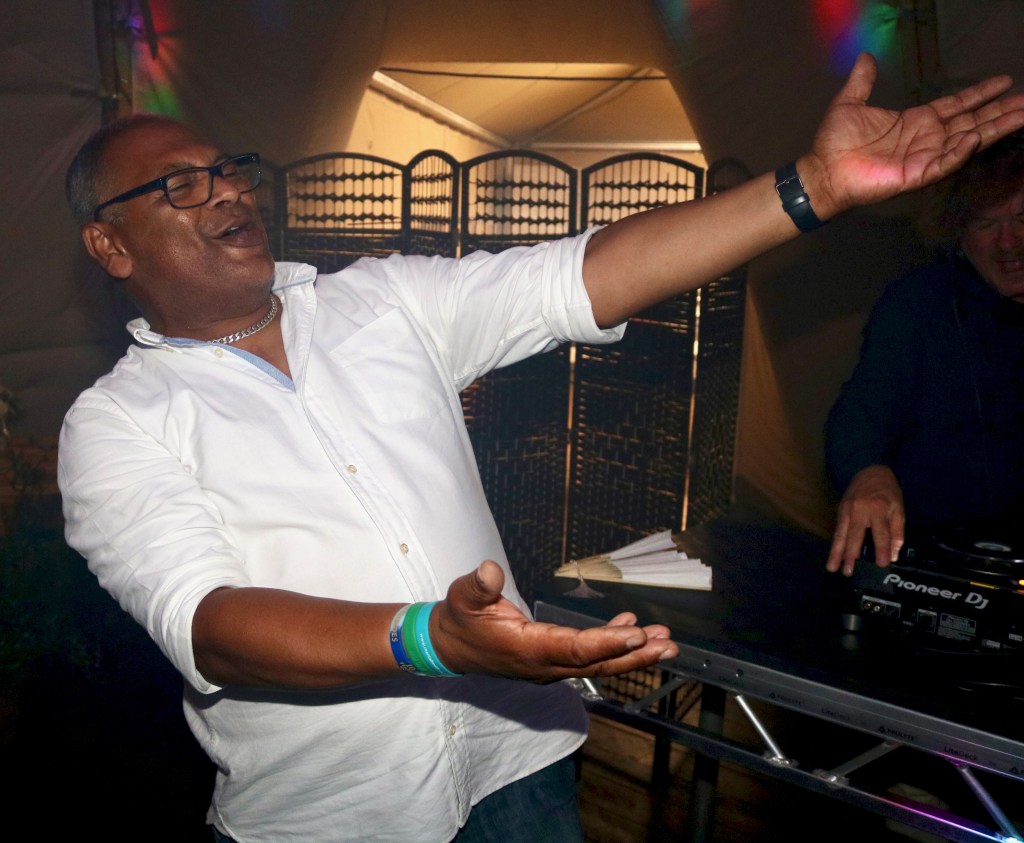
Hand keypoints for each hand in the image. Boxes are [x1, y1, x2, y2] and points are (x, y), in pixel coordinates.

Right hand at [432, 560, 677, 679]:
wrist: (449, 646)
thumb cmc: (459, 619)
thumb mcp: (463, 596)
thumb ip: (479, 585)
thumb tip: (489, 569)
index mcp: (527, 650)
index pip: (574, 650)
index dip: (606, 642)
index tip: (636, 634)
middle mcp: (544, 665)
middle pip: (597, 663)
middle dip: (634, 655)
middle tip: (668, 644)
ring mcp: (549, 667)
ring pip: (597, 663)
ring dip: (632, 653)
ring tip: (664, 641)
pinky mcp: (552, 662)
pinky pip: (589, 658)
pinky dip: (612, 646)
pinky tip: (631, 628)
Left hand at [800, 53, 1023, 216]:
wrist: (821, 171)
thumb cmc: (834, 143)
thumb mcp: (849, 103)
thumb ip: (862, 81)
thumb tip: (866, 58)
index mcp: (916, 121)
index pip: (957, 105)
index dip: (980, 94)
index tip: (1004, 82)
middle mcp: (926, 138)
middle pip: (973, 121)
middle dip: (1001, 111)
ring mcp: (923, 157)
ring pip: (967, 141)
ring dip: (994, 128)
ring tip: (1022, 115)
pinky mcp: (915, 175)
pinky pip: (944, 163)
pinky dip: (960, 152)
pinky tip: (976, 138)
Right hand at [826, 465, 904, 575]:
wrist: (868, 469)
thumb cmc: (887, 490)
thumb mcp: (898, 507)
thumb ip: (897, 530)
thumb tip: (893, 553)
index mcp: (878, 510)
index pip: (881, 535)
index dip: (882, 551)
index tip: (881, 565)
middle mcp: (860, 511)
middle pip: (854, 537)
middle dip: (850, 556)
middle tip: (848, 572)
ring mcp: (847, 511)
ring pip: (840, 535)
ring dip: (836, 553)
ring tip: (832, 567)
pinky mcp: (840, 511)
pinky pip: (838, 530)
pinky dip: (835, 543)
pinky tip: (833, 554)